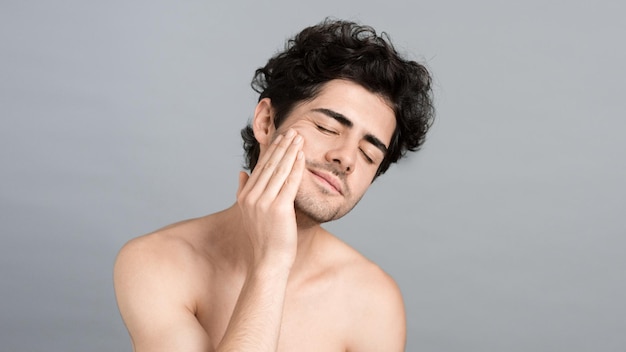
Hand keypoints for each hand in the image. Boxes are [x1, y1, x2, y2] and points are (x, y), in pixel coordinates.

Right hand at [236, 129, 304, 267]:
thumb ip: (243, 191)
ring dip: (290, 151)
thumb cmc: (264, 240)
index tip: (280, 137)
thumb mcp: (249, 213)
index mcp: (245, 196)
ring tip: (299, 137)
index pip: (260, 167)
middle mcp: (252, 197)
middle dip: (282, 146)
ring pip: (279, 170)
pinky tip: (301, 156)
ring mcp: (265, 202)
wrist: (268, 261)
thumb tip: (241, 172)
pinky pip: (290, 182)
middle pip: (269, 165)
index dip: (271, 150)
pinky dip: (296, 167)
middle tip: (292, 131)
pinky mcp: (279, 208)